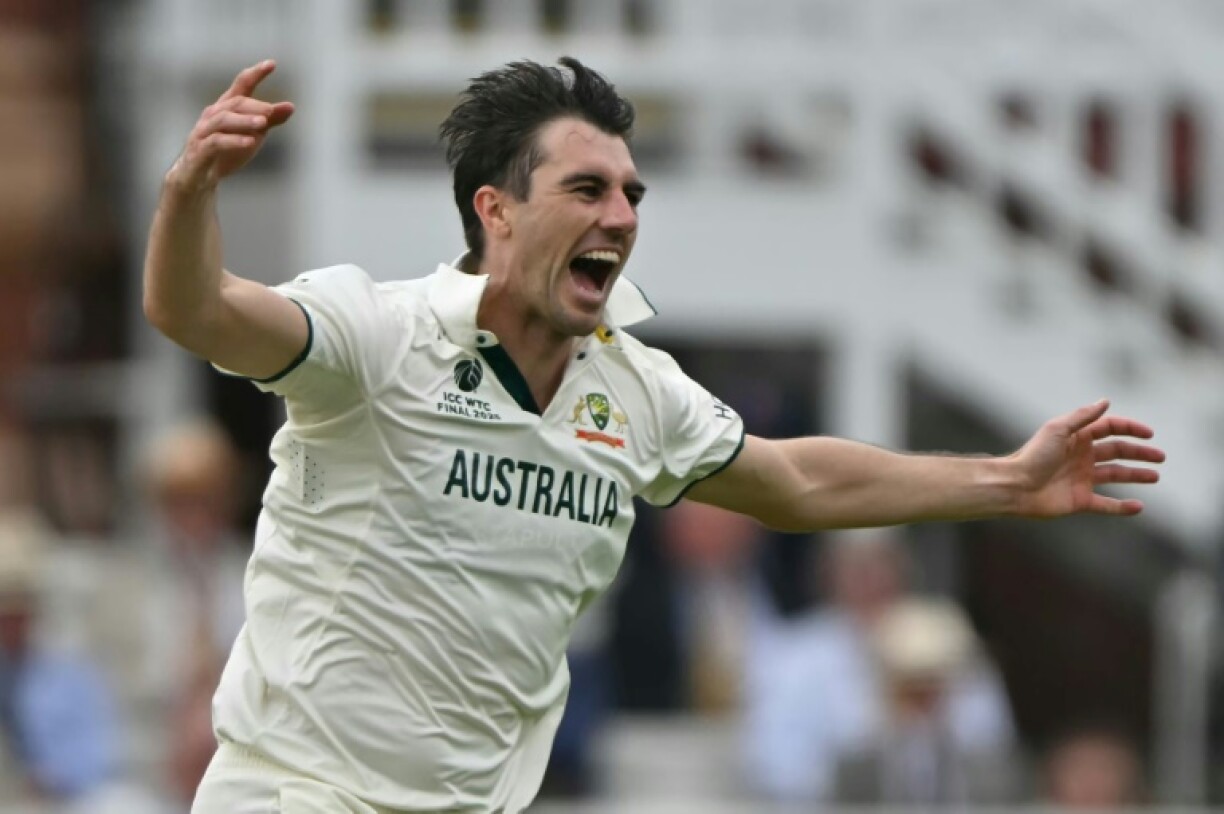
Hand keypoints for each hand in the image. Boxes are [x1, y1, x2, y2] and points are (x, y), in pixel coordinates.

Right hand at [167, 60, 294, 192]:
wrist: (198, 178)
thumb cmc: (226, 152)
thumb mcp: (252, 134)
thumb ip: (269, 121)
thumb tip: (291, 106)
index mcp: (226, 108)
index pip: (241, 85)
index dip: (255, 74)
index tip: (272, 64)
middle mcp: (213, 115)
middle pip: (234, 103)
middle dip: (254, 105)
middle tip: (272, 111)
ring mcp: (203, 132)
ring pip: (223, 120)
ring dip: (244, 120)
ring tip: (263, 124)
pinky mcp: (199, 150)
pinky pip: (216, 142)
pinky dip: (233, 141)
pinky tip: (250, 143)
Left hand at [1009, 399, 1164, 516]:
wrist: (1015, 487)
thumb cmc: (1033, 456)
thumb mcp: (1058, 429)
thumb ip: (1082, 416)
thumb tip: (1105, 401)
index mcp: (1077, 438)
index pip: (1109, 429)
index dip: (1130, 429)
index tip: (1149, 434)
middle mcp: (1081, 457)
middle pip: (1117, 452)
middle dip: (1139, 453)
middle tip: (1160, 457)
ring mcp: (1081, 479)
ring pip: (1115, 476)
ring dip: (1136, 475)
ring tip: (1155, 476)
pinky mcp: (1079, 501)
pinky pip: (1106, 505)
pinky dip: (1122, 507)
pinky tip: (1139, 506)